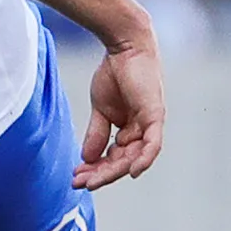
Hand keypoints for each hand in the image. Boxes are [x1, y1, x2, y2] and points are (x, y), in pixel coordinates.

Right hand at [76, 37, 164, 188]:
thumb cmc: (114, 73)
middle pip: (123, 161)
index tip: (76, 178)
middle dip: (100, 174)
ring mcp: (149, 124)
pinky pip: (153, 144)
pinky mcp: (154, 115)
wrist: (124, 46)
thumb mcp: (101, 110)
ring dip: (113, 170)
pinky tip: (132, 172)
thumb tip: (87, 159)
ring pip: (134, 157)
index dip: (96, 169)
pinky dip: (144, 159)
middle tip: (80, 183)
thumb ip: (96, 134)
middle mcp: (142, 131)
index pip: (114, 157)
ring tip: (93, 180)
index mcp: (130, 130)